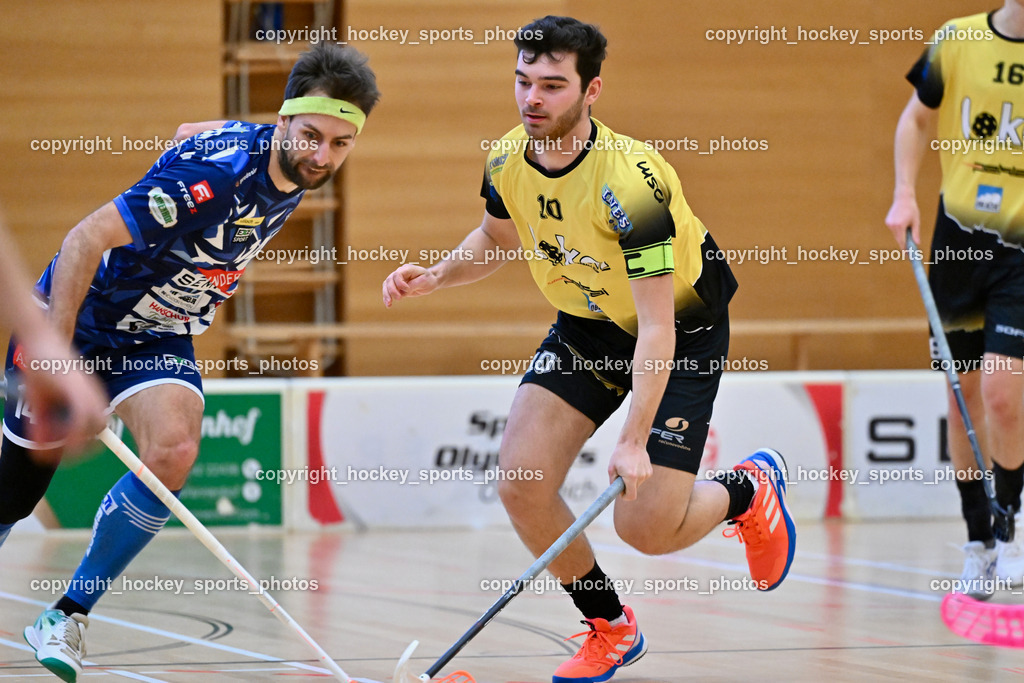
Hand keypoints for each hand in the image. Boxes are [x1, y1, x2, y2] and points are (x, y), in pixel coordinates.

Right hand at [20, 341, 107, 461]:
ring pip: (95, 427)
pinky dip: (69, 435)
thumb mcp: (40, 401)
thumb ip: (42, 424)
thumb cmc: (43, 368)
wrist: (41, 340)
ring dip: (77, 444)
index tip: (71, 456)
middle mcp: (94, 396)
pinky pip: (80, 420)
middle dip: (84, 448)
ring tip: (55, 450)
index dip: (88, 445)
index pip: (98, 427)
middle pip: (100, 429)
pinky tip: (50, 442)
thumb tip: (40, 449)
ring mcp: (88, 392)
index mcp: (91, 398)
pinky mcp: (77, 390)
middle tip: (63, 456)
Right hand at [382, 264, 440, 306]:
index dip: (400, 283)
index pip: (398, 274)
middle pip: (390, 279)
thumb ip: (414, 285)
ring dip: (386, 294)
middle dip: (392, 290)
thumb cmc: (428, 279)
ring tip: (389, 304)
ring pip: (386, 285)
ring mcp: (396, 279)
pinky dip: (387, 297)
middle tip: (399, 298)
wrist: (429, 281)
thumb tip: (405, 291)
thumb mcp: (425, 281)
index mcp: (408, 269)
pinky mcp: (396, 286)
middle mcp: (400, 272)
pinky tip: (388, 305)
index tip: (407, 289)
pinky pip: (388, 290)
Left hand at [607, 442, 652, 500]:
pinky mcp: (650, 471)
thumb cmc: (620, 454)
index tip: (621, 492)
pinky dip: (637, 475)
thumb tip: (616, 491)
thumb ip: (613, 482)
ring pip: (638, 484)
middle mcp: (641, 477)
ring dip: (632, 480)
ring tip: (628, 468)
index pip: (631, 496)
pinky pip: (642, 478)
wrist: (632, 442)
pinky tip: (634, 466)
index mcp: (631, 477)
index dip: (625, 496)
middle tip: (621, 477)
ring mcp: (647, 474)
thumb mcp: (611, 468)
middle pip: (634, 490)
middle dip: (627, 486)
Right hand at [884, 194, 920, 250]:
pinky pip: (893, 230)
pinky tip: (903, 226)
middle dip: (904, 244)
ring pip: (896, 235)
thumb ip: (916, 233)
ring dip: (901, 236)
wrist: (903, 198)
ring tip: (908, 232)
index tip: (908, 255)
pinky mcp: (887, 222)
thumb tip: (917, 244)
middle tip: (909, 250)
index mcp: (900, 226)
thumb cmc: (911, 209)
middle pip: (898, 239)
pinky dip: (898, 231)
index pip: (902, 241)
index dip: (905, 249)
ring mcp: (888, 224)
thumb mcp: (916, 221)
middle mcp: (892, 226)